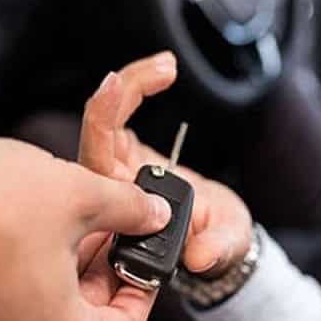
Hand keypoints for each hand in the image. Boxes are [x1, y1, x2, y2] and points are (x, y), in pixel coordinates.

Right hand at [0, 138, 171, 320]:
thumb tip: (153, 214)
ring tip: (85, 217)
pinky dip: (46, 268)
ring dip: (77, 263)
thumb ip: (129, 209)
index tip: (147, 256)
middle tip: (118, 230)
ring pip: (57, 308)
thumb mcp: (78, 195)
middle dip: (109, 268)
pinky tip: (49, 226)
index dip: (145, 288)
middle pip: (91, 320)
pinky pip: (25, 301)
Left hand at [79, 52, 252, 278]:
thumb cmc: (213, 245)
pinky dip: (139, 87)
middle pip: (97, 134)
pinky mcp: (126, 153)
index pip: (98, 168)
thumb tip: (200, 256)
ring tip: (167, 64)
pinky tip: (165, 69)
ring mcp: (116, 170)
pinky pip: (120, 114)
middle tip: (163, 68)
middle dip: (122, 94)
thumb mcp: (223, 248)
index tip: (118, 90)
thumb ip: (214, 251)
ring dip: (133, 84)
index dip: (105, 124)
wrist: (213, 238)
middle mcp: (110, 191)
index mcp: (119, 217)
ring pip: (106, 119)